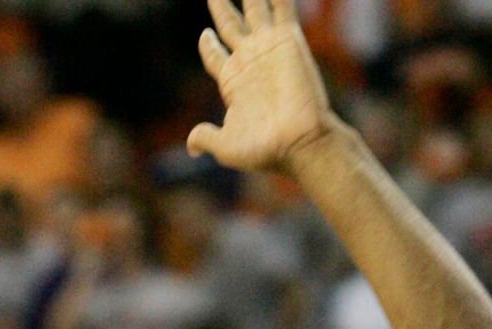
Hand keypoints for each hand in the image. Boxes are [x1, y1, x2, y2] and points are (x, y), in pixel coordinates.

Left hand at [187, 0, 333, 174]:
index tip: (205, 34)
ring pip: (254, 8)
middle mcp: (249, 60)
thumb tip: (191, 145)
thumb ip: (206, 138)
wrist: (300, 143)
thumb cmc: (265, 150)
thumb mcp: (227, 147)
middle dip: (220, 6)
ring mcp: (268, 47)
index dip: (208, 43)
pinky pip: (282, 6)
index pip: (215, 53)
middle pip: (230, 24)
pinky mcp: (288, 39)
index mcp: (232, 82)